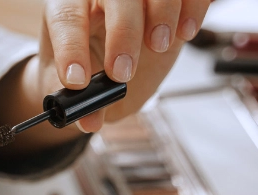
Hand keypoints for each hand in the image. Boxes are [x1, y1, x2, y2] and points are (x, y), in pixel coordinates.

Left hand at [0, 0, 210, 154]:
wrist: (105, 63)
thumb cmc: (85, 68)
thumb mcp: (76, 89)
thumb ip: (81, 104)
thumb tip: (89, 121)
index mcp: (65, 8)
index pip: (66, 18)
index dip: (71, 48)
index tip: (78, 82)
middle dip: (123, 32)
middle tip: (123, 73)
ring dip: (161, 13)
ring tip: (158, 45)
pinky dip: (192, 7)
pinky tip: (185, 32)